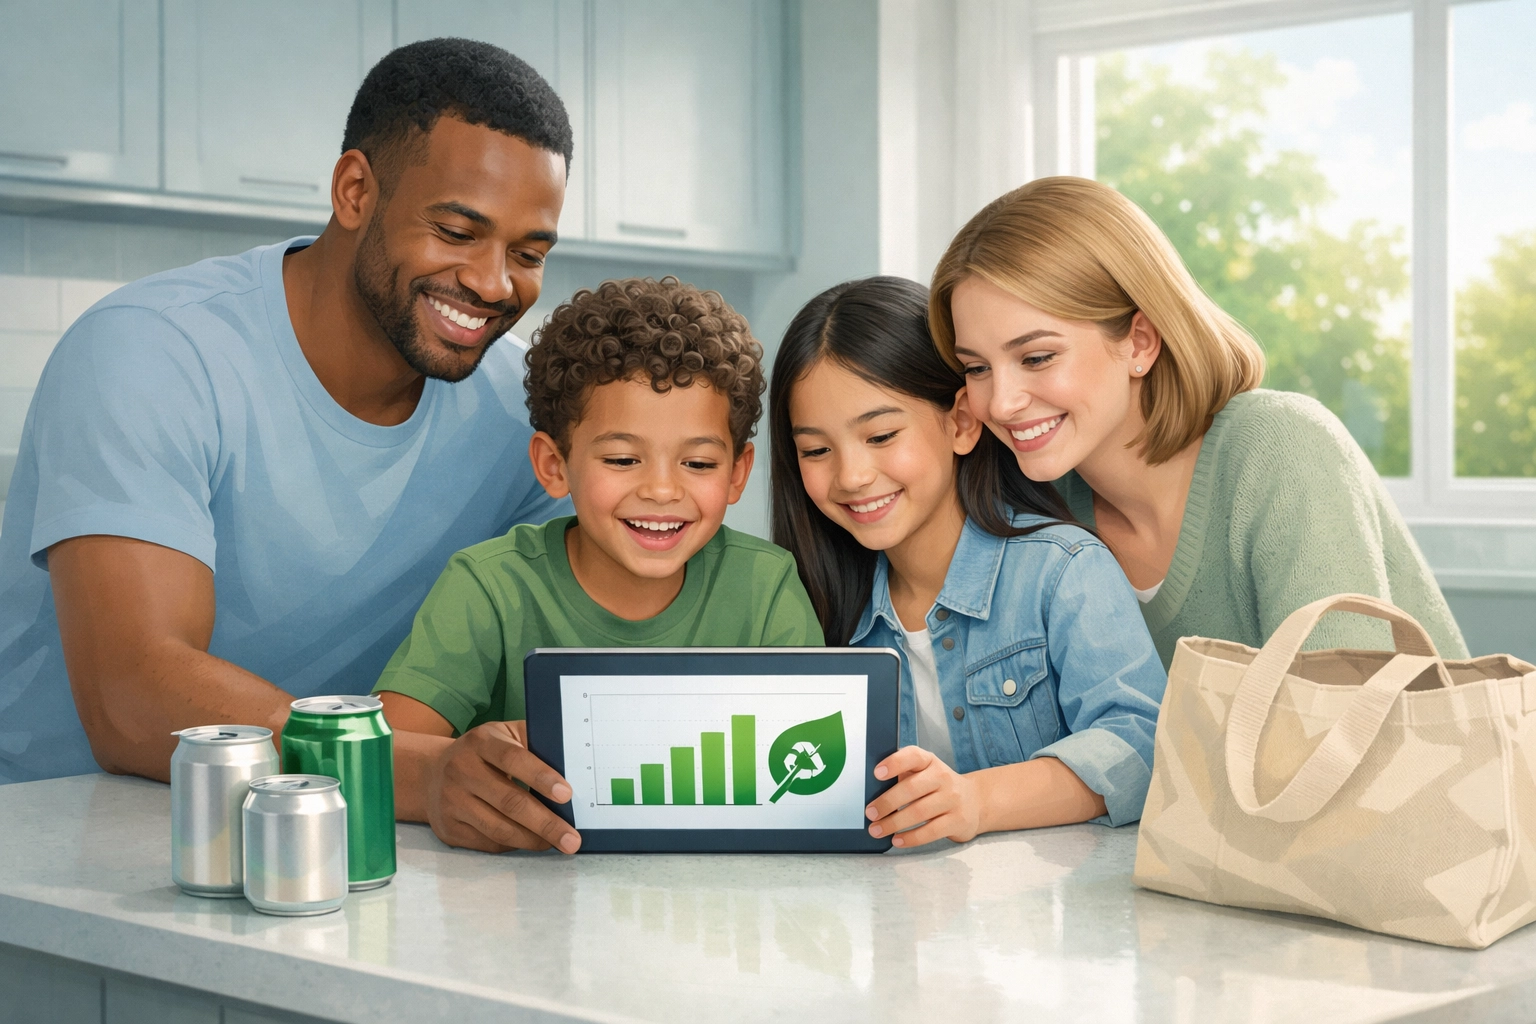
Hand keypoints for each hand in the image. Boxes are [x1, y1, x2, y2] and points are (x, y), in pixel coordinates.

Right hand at [424, 720, 581, 853]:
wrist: (433, 774)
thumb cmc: (483, 754)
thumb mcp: (504, 735)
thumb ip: (534, 742)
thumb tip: (572, 764)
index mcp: (480, 742)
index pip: (512, 758)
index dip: (541, 777)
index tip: (566, 795)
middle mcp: (461, 770)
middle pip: (509, 801)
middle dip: (545, 823)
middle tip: (571, 838)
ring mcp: (451, 801)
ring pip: (498, 828)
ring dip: (532, 840)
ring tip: (555, 843)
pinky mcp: (448, 828)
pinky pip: (487, 843)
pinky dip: (513, 845)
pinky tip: (530, 842)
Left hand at [865, 746, 983, 847]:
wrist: (974, 801)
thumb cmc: (937, 787)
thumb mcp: (923, 773)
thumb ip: (902, 776)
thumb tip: (871, 791)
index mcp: (930, 762)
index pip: (913, 756)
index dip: (894, 763)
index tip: (877, 774)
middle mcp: (943, 777)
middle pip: (912, 788)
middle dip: (887, 802)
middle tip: (870, 813)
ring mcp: (952, 799)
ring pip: (919, 812)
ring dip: (894, 823)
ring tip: (877, 830)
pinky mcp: (958, 821)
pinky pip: (931, 831)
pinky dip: (911, 837)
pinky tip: (897, 839)